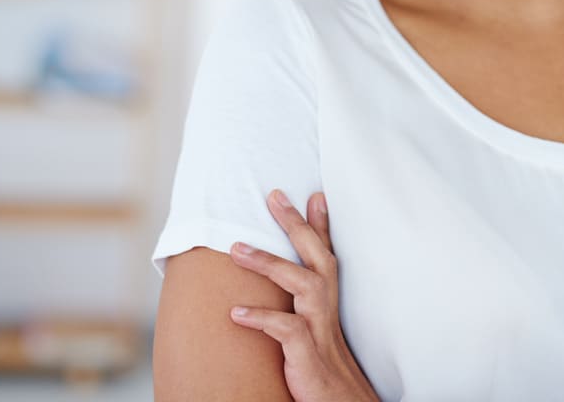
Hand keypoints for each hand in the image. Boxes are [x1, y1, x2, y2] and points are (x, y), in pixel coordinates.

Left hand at [228, 189, 378, 401]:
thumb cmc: (321, 369)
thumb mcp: (311, 332)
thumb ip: (298, 307)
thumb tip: (275, 286)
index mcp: (327, 303)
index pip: (326, 255)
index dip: (321, 224)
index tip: (314, 194)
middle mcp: (327, 310)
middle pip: (317, 256)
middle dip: (296, 223)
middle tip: (273, 195)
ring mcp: (320, 331)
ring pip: (302, 284)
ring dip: (270, 262)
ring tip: (236, 249)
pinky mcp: (308, 356)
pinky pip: (287, 330)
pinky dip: (262, 319)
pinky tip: (235, 314)